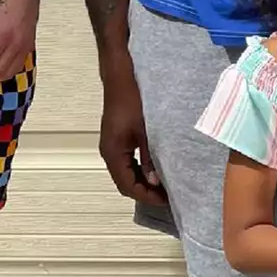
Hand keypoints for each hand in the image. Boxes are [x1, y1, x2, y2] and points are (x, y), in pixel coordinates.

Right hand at [98, 58, 167, 205]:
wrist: (120, 77)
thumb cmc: (132, 101)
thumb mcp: (145, 131)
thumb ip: (149, 158)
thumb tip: (156, 182)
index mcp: (113, 153)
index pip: (127, 186)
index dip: (147, 196)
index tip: (167, 200)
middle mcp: (109, 152)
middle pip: (124, 182)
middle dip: (145, 192)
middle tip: (168, 195)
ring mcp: (112, 145)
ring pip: (125, 173)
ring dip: (142, 181)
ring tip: (164, 184)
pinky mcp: (117, 138)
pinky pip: (126, 162)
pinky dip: (139, 170)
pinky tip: (154, 168)